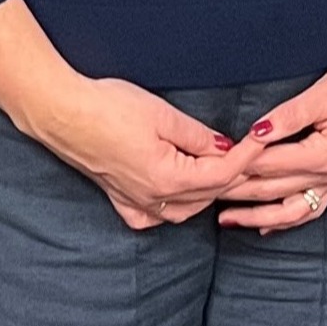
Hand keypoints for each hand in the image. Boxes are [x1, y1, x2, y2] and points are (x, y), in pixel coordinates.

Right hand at [32, 75, 262, 231]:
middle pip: (207, 194)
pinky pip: (154, 216)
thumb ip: (198, 136)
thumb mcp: (164, 115)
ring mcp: (134, 202)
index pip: (221, 174)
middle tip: (252, 153)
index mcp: (168, 179)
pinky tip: (178, 196)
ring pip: (185, 209)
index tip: (263, 138)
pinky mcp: (118, 198)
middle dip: (233, 174)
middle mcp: (153, 200)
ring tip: (224, 168)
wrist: (62, 114)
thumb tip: (226, 147)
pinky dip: (174, 207)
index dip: (247, 156)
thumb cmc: (110, 109)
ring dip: (208, 191)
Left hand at [217, 49, 326, 233]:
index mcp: (321, 155)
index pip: (267, 165)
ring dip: (255, 216)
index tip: (207, 166)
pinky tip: (266, 226)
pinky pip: (308, 210)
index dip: (235, 165)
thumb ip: (288, 116)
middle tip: (202, 193)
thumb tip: (256, 132)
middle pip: (270, 190)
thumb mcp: (325, 93)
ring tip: (224, 219)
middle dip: (234, 193)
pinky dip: (284, 221)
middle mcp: (326, 175)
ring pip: (287, 210)